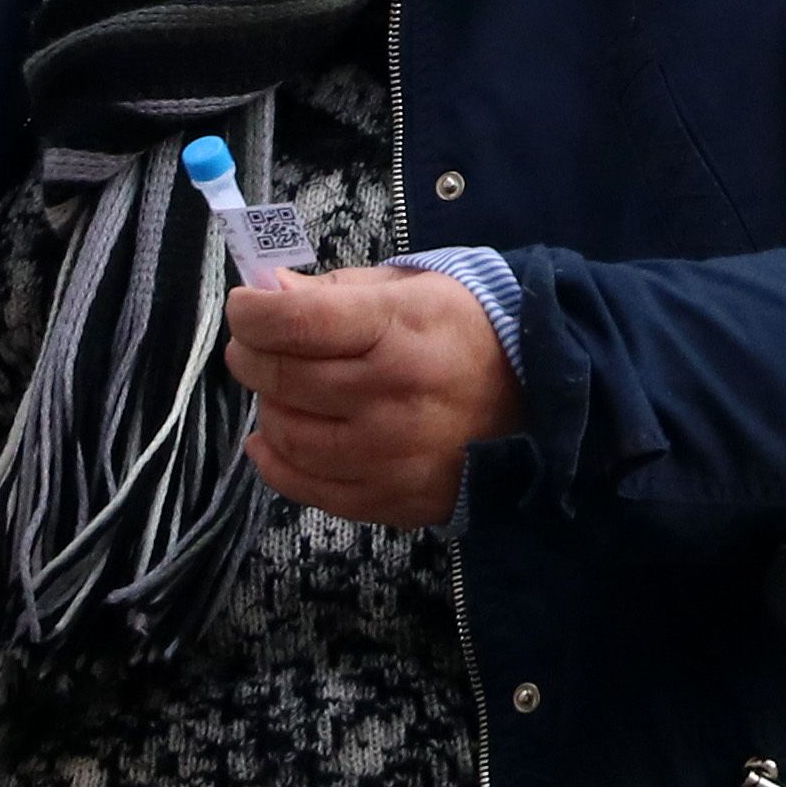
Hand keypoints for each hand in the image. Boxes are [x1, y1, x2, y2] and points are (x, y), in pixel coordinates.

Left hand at [225, 264, 518, 533]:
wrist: (539, 398)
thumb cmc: (466, 330)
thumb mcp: (409, 288)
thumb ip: (335, 292)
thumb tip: (269, 293)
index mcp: (398, 330)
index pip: (294, 322)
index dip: (252, 311)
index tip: (246, 305)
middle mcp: (390, 397)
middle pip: (282, 377)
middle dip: (252, 355)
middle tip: (255, 346)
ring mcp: (389, 456)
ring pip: (286, 433)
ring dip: (268, 406)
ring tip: (281, 389)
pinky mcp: (389, 498)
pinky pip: (305, 486)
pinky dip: (275, 461)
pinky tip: (272, 440)